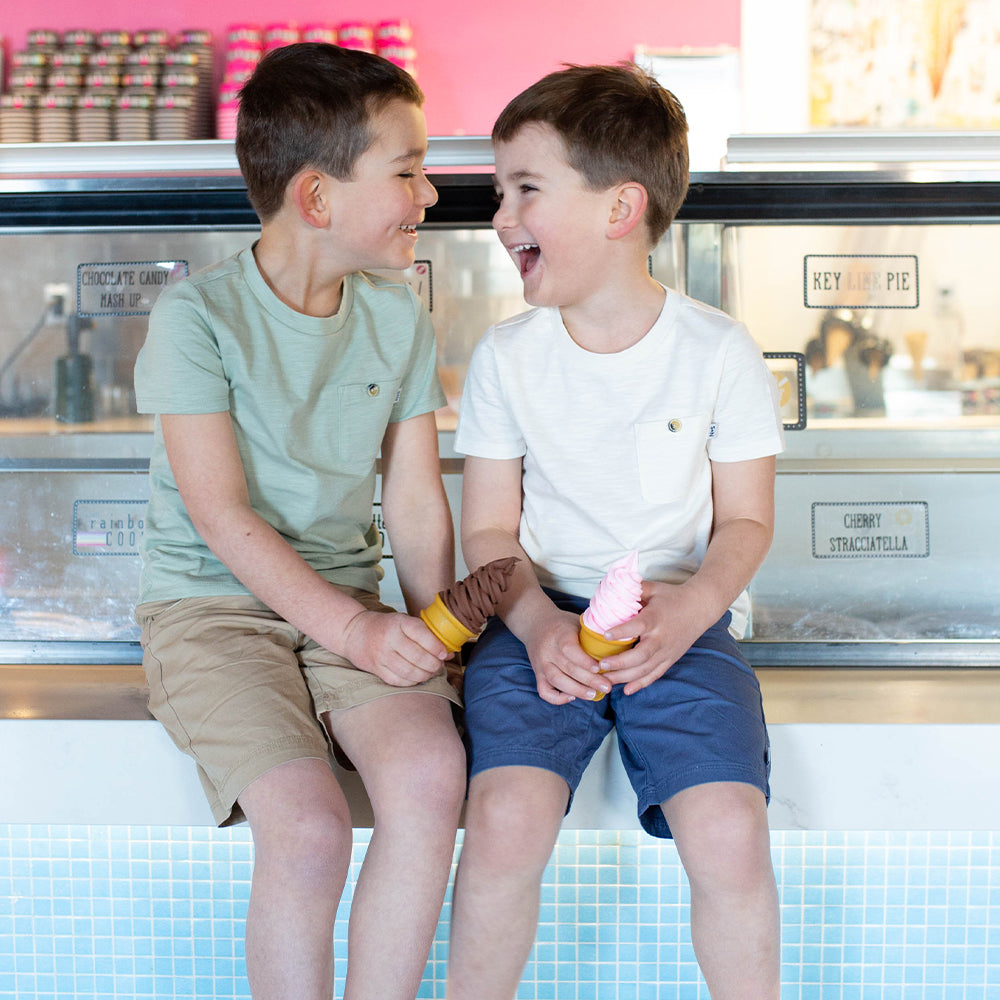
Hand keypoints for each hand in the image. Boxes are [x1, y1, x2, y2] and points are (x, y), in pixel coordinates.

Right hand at [340, 610, 449, 686]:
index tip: (444, 653)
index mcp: (399, 623)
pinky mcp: (376, 669)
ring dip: (425, 675)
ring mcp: (381, 655)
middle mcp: (389, 638)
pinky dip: (412, 682)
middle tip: (438, 665)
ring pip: (410, 672)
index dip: (437, 647)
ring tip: (430, 672)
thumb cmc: (386, 626)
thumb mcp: (404, 621)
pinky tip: (416, 677)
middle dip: (434, 664)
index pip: (422, 635)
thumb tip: (449, 652)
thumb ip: (425, 634)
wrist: (353, 631)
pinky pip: (398, 681)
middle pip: (418, 657)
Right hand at [521, 607, 611, 704]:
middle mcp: (548, 650)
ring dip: (576, 690)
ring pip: (557, 681)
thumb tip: (619, 643)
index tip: (600, 668)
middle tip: (607, 687)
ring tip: (594, 695)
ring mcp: (541, 663)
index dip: (584, 661)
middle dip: (589, 680)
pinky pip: (544, 691)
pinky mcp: (538, 674)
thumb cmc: (562, 623)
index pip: (570, 650)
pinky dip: (557, 698)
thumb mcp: (576, 621)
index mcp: (559, 635)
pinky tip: (572, 697)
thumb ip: (591, 633)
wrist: (534, 623)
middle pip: (568, 668)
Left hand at [598, 581, 714, 694]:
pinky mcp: (671, 659)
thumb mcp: (653, 588)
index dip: (621, 631)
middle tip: (600, 665)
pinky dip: (641, 684)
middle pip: (641, 655)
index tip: (604, 635)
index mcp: (656, 618)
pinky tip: (626, 690)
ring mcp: (667, 651)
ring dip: (625, 677)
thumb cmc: (673, 597)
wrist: (701, 607)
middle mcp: (662, 638)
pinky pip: (655, 675)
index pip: (638, 626)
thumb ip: (632, 589)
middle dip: (620, 663)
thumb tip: (608, 587)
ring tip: (606, 679)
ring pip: (646, 669)